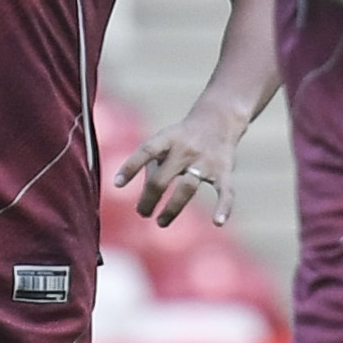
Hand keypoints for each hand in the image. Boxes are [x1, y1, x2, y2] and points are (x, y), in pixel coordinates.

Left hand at [115, 98, 247, 228]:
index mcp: (168, 138)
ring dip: (172, 209)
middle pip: (162, 179)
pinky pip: (225, 191)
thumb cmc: (183, 136)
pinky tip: (218, 223)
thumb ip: (151, 165)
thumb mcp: (164, 141)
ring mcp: (206, 160)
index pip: (146, 151)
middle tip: (142, 212)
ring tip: (160, 222)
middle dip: (149, 199)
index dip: (130, 167)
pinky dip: (224, 207)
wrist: (219, 119)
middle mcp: (185, 149)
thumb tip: (144, 197)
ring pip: (187, 188)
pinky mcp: (224, 170)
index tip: (117, 184)